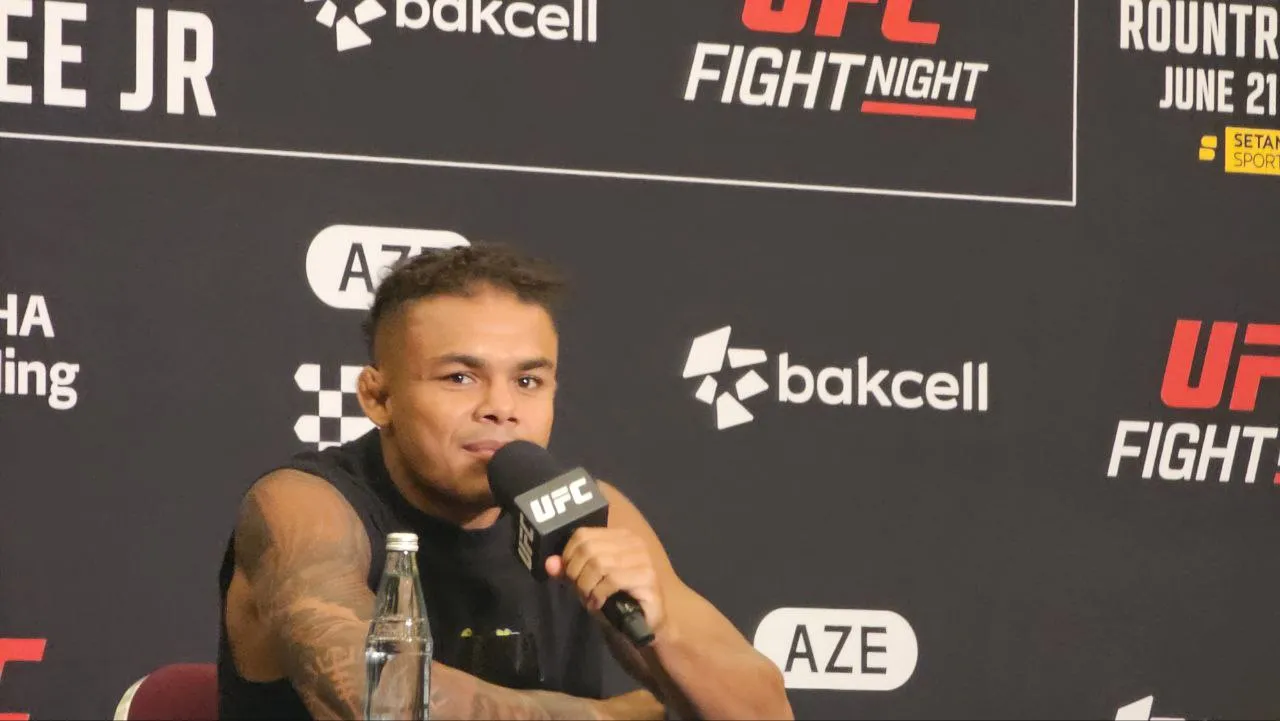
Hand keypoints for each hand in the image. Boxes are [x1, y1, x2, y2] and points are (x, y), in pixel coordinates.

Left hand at [545, 527, 667, 637]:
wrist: (647, 623)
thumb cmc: (616, 600)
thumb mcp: (587, 583)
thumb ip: (568, 571)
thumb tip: (549, 563)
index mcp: (618, 536)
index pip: (582, 534)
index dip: (568, 556)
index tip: (570, 576)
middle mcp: (632, 542)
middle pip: (588, 549)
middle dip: (576, 574)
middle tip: (581, 591)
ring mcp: (642, 558)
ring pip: (598, 564)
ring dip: (587, 586)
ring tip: (590, 598)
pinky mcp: (647, 577)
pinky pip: (612, 580)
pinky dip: (599, 594)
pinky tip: (599, 604)